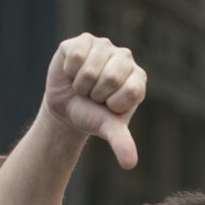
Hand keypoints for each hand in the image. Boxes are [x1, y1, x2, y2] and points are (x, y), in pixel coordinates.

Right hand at [42, 34, 145, 168]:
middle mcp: (125, 57)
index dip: (112, 105)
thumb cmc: (92, 116)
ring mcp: (104, 45)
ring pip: (89, 70)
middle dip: (95, 95)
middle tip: (92, 96)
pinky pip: (75, 56)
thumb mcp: (107, 129)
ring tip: (83, 86)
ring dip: (81, 85)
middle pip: (110, 78)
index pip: (131, 91)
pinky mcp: (82, 40)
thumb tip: (130, 164)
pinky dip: (69, 71)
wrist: (66, 108)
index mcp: (138, 78)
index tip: (107, 107)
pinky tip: (72, 73)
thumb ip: (121, 142)